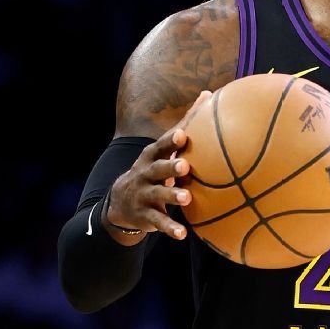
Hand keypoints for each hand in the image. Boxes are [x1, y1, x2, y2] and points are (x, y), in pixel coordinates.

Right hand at [105, 90, 211, 242]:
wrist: (121, 202)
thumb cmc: (154, 169)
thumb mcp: (163, 149)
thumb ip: (185, 124)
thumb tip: (208, 94)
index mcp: (152, 156)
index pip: (160, 145)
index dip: (170, 141)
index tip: (181, 136)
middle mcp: (145, 173)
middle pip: (157, 169)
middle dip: (170, 167)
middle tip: (185, 166)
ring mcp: (143, 195)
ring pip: (157, 195)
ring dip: (172, 196)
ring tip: (186, 198)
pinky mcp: (145, 216)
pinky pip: (158, 222)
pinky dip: (170, 228)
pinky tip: (182, 234)